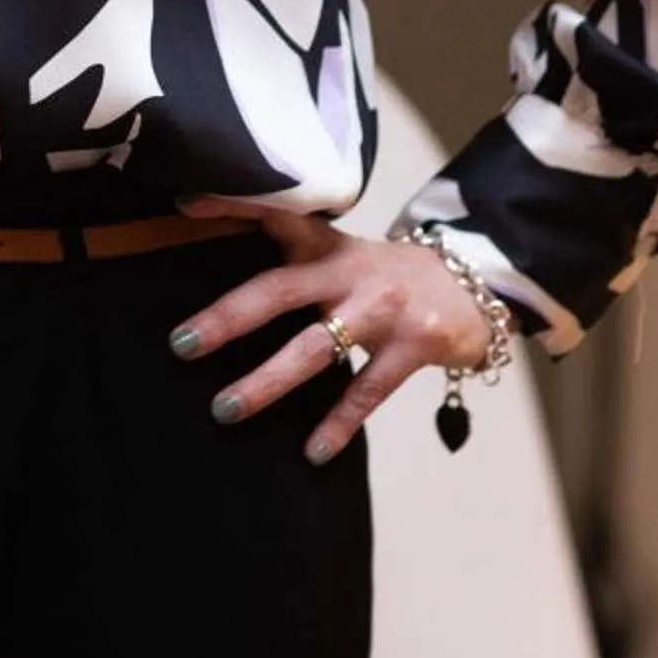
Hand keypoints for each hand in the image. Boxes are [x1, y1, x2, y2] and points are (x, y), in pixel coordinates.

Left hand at [169, 203, 492, 462]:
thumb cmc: (390, 276)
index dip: (234, 208)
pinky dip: (338, 425)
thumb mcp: (345, 256)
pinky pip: (366, 391)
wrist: (475, 285)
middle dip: (229, 317)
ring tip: (225, 408)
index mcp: (328, 246)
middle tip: (182, 343)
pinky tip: (314, 452)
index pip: (277, 217)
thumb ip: (296, 261)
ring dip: (267, 381)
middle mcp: (349, 273)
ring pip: (315, 348)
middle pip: (280, 291)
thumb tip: (222, 275)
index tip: (186, 205)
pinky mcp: (413, 346)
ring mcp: (382, 309)